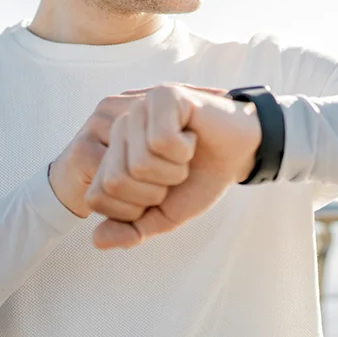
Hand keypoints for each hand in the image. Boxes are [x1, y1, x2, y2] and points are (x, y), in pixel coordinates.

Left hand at [47, 84, 229, 217]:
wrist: (240, 153)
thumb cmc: (200, 179)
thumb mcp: (165, 215)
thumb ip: (132, 229)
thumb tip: (97, 241)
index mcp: (112, 155)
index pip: (97, 197)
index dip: (132, 210)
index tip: (159, 193)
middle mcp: (118, 129)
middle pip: (116, 181)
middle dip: (155, 191)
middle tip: (175, 174)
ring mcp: (138, 109)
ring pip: (139, 163)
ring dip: (174, 170)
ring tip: (185, 155)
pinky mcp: (162, 95)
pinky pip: (162, 141)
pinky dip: (185, 150)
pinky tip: (192, 137)